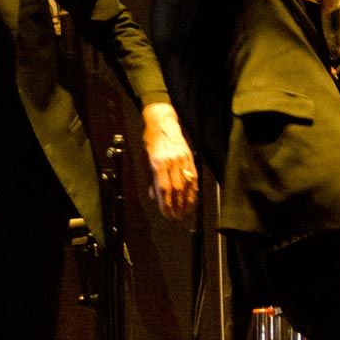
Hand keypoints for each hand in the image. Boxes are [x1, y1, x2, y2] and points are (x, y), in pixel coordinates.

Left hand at [142, 101, 198, 219]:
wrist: (163, 122)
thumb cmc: (151, 141)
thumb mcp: (146, 159)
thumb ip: (151, 178)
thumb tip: (153, 195)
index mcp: (158, 163)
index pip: (164, 189)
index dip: (166, 204)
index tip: (167, 214)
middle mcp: (172, 162)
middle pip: (176, 190)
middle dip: (176, 206)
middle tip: (176, 217)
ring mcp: (182, 160)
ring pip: (186, 185)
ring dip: (186, 200)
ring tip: (185, 212)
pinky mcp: (189, 158)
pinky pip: (193, 177)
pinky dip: (193, 189)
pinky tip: (192, 198)